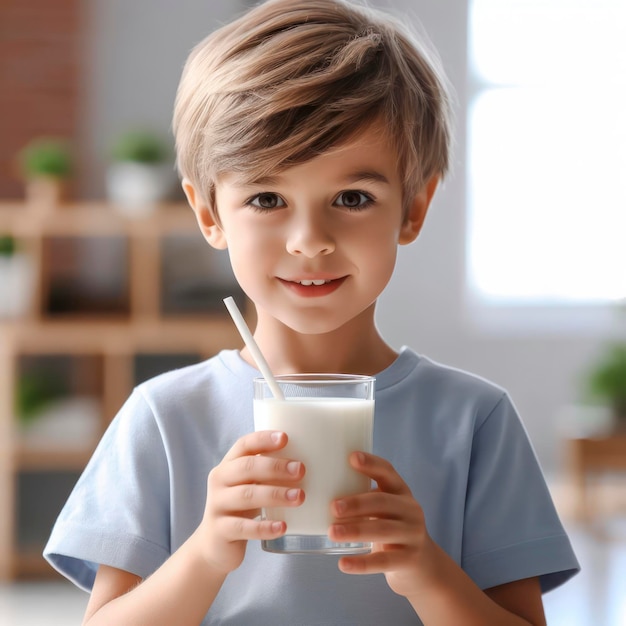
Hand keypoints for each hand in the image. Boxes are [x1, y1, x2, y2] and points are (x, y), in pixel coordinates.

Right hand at [196, 430, 304, 573]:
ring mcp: (217, 506)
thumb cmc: (240, 508)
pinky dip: (265, 527)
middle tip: (301, 470)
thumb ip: (267, 473)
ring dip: (276, 494)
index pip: (243, 445)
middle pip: (246, 467)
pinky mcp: (221, 531)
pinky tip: (283, 527)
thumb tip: (308, 461)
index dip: (263, 439)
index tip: (285, 437)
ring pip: (247, 496)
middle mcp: (219, 482)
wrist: (214, 545)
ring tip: (300, 497)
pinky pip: (244, 528)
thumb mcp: (249, 486)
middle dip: (275, 467)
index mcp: (228, 465)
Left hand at [328, 451, 435, 598]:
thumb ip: (364, 499)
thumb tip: (320, 488)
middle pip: (382, 502)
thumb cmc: (391, 529)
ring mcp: (413, 535)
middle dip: (356, 503)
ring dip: (355, 530)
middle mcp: (411, 510)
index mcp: (401, 492)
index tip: (351, 457)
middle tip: (332, 507)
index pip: (388, 472)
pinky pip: (383, 561)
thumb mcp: (386, 510)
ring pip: (382, 530)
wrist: (422, 566)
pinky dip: (361, 563)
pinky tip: (342, 564)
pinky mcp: (409, 560)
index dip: (371, 464)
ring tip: (332, 532)